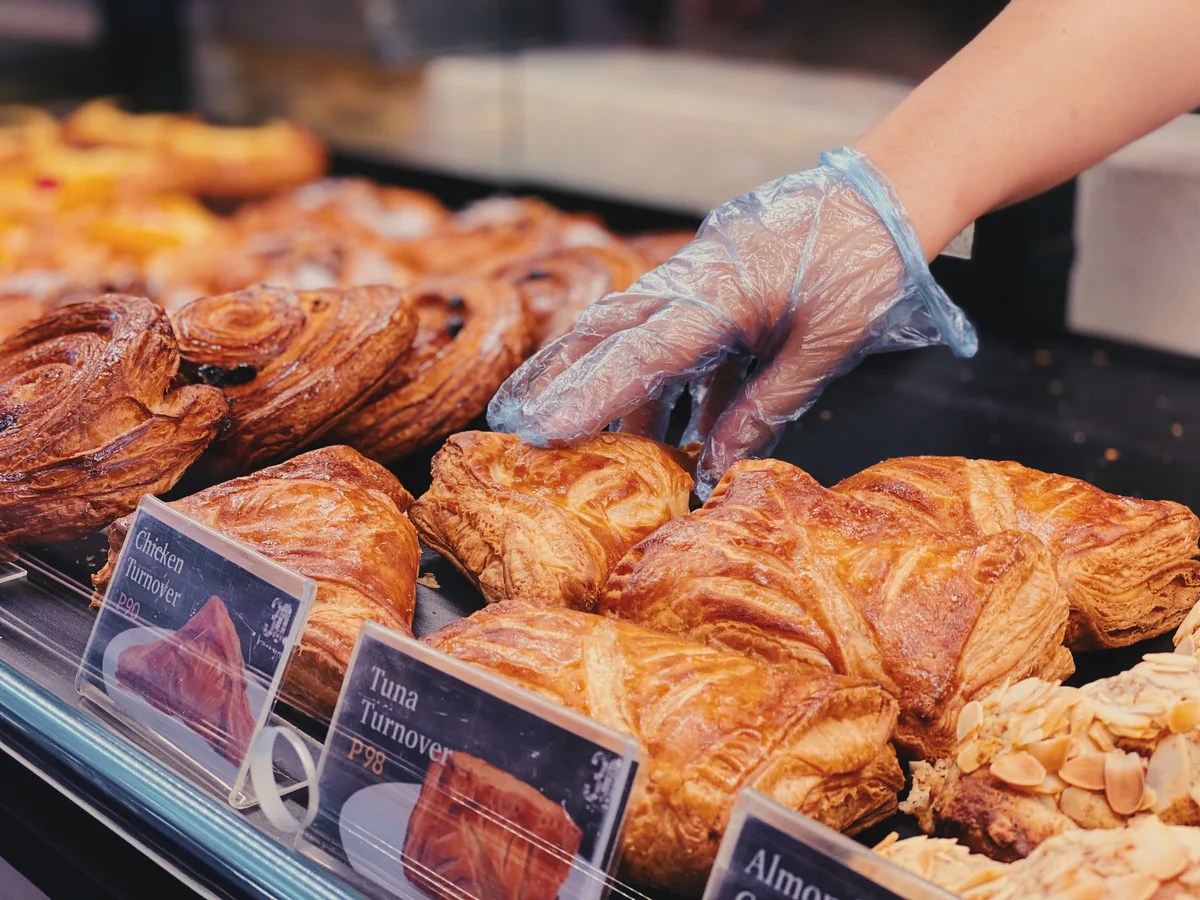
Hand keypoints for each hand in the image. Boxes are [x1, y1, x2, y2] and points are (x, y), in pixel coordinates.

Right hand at [488, 148, 975, 496]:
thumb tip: (714, 469)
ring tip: (567, 431)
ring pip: (628, 336)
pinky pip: (668, 340)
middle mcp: (690, 285)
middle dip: (554, 379)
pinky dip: (657, 383)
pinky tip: (663, 429)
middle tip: (509, 420)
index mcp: (718, 295)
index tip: (541, 432)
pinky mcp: (711, 290)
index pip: (636, 354)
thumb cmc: (863, 264)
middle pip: (603, 334)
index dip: (586, 398)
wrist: (883, 197)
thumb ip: (764, 410)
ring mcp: (696, 283)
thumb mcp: (823, 349)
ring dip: (599, 385)